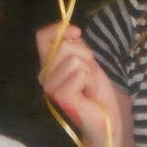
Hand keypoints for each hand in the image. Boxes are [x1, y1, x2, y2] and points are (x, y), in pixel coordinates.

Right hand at [34, 22, 119, 137]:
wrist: (104, 117)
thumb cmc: (95, 90)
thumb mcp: (86, 60)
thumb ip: (75, 45)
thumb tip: (71, 30)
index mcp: (47, 65)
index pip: (42, 37)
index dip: (59, 29)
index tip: (77, 32)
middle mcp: (44, 76)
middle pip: (64, 45)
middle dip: (85, 55)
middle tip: (88, 74)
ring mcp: (51, 87)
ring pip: (74, 59)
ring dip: (89, 71)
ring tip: (88, 85)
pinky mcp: (61, 96)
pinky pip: (80, 74)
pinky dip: (90, 81)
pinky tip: (88, 93)